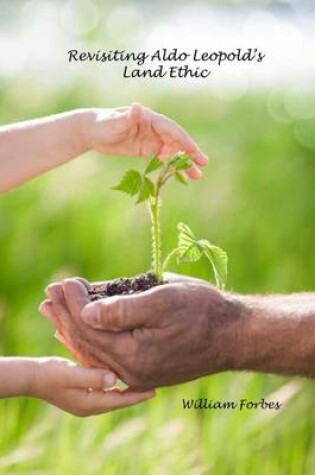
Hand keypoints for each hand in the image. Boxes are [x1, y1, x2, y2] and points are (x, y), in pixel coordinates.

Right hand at [29, 357, 153, 415]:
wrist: (32, 376)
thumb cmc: (51, 373)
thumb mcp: (72, 373)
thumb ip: (93, 376)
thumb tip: (115, 380)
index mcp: (89, 404)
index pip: (119, 401)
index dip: (137, 396)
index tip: (155, 392)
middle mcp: (88, 405)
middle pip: (118, 401)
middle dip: (135, 394)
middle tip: (154, 385)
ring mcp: (84, 401)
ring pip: (111, 397)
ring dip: (125, 390)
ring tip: (141, 381)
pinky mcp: (80, 393)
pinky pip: (103, 392)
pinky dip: (114, 386)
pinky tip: (120, 377)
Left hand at [39, 278, 242, 389]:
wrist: (233, 335)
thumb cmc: (203, 311)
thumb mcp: (164, 300)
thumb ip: (123, 309)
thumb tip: (86, 313)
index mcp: (134, 355)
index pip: (90, 328)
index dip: (73, 303)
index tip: (64, 281)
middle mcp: (131, 371)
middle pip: (87, 341)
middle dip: (66, 314)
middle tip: (50, 292)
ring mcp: (138, 373)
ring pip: (95, 350)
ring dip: (73, 327)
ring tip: (55, 311)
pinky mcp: (145, 369)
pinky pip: (108, 356)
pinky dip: (92, 340)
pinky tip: (82, 331)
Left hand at [86, 103, 207, 178]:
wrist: (92, 130)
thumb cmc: (103, 123)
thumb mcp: (115, 121)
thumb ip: (128, 117)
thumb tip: (137, 106)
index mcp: (150, 118)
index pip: (171, 130)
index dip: (183, 141)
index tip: (194, 151)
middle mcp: (154, 128)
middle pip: (176, 141)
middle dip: (190, 153)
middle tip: (204, 164)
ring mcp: (151, 138)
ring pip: (172, 151)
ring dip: (183, 162)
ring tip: (196, 176)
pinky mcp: (146, 148)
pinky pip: (162, 157)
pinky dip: (171, 165)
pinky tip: (178, 175)